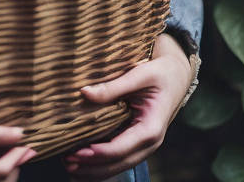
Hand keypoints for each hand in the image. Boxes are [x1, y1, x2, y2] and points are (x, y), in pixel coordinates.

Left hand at [61, 33, 192, 179]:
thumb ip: (113, 86)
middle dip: (92, 167)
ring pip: (120, 165)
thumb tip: (84, 92)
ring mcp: (145, 145)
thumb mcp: (139, 75)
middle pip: (119, 163)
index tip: (76, 152)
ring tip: (70, 166)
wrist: (177, 76)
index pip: (121, 148)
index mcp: (151, 128)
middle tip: (66, 162)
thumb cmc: (159, 73)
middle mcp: (150, 142)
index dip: (98, 153)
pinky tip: (84, 162)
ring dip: (95, 169)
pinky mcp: (138, 141)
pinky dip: (103, 163)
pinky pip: (121, 157)